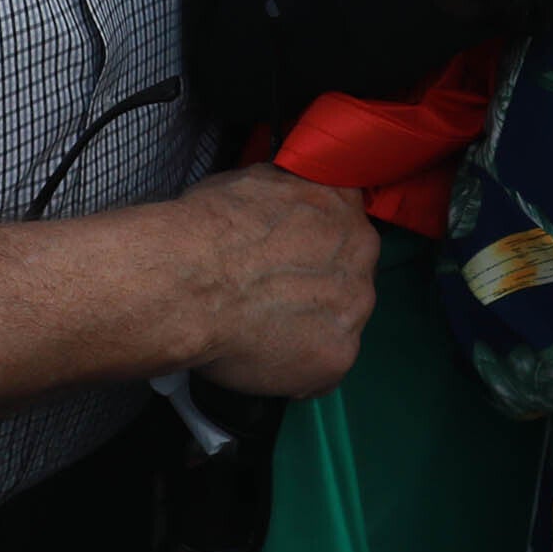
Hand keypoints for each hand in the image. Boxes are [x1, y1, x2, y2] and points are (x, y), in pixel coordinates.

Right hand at [178, 167, 380, 397]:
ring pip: (340, 322)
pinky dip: (299, 369)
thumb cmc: (208, 228)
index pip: (344, 224)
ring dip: (311, 328)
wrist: (191, 282)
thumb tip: (279, 207)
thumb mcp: (254, 182)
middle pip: (350, 274)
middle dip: (319, 286)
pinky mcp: (338, 356)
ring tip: (264, 331)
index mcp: (342, 202)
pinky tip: (264, 358)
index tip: (291, 257)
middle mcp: (362, 251)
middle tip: (275, 296)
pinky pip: (324, 368)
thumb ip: (286, 197)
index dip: (315, 245)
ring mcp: (355, 306)